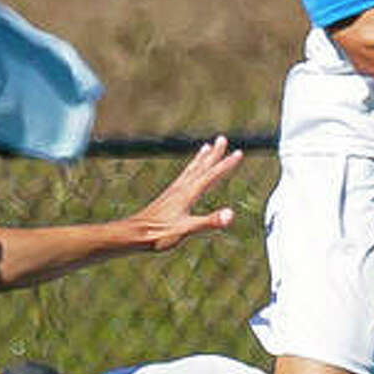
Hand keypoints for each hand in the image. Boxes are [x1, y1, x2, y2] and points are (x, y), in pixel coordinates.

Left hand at [130, 135, 242, 251]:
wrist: (134, 234)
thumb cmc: (159, 234)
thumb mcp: (187, 230)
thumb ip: (209, 221)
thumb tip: (231, 214)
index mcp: (188, 194)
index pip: (211, 176)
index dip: (226, 164)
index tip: (239, 152)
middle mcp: (181, 189)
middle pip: (201, 167)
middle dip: (214, 154)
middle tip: (222, 139)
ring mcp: (173, 192)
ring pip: (190, 170)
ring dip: (201, 158)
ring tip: (206, 147)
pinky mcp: (167, 197)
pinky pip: (182, 177)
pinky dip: (189, 170)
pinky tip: (188, 172)